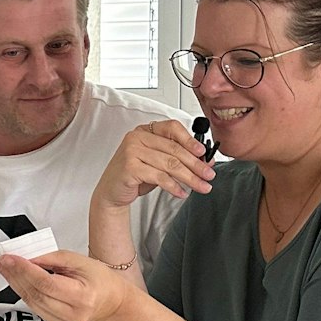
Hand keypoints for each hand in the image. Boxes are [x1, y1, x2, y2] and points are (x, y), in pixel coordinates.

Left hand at [0, 251, 133, 320]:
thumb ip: (52, 258)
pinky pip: (34, 306)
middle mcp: (73, 314)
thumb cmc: (98, 279)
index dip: (25, 270)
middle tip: (1, 259)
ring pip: (31, 301)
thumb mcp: (79, 261)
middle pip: (36, 293)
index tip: (10, 257)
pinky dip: (23, 291)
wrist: (110, 300)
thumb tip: (27, 256)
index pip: (46, 283)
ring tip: (4, 266)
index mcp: (82, 297)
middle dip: (15, 274)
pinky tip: (16, 278)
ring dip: (15, 282)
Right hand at [92, 119, 213, 210]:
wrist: (111, 192)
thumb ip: (177, 158)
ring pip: (170, 164)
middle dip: (196, 164)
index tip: (203, 153)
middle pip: (174, 149)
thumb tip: (205, 161)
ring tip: (201, 186)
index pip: (172, 128)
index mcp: (145, 131)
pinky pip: (159, 177)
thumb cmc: (134, 176)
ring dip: (189, 177)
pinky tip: (181, 192)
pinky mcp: (130, 167)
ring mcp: (132, 151)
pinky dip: (174, 186)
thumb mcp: (157, 163)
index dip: (190, 140)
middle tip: (208, 175)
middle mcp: (137, 137)